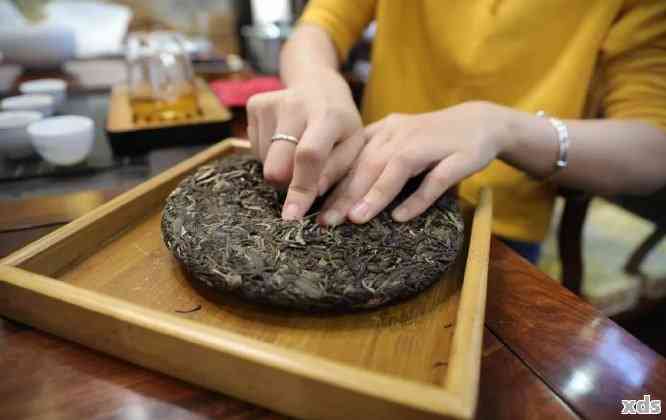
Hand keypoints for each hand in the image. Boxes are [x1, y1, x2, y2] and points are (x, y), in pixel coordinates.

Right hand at [246, 69, 363, 219]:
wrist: (318, 85)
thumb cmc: (340, 125)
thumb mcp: (352, 146)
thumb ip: (337, 171)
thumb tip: (314, 193)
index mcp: (328, 116)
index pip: (308, 156)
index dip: (300, 188)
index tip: (292, 215)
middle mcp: (296, 105)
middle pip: (277, 164)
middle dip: (286, 183)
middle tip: (302, 176)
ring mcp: (272, 102)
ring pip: (264, 161)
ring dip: (280, 166)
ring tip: (296, 148)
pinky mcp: (254, 104)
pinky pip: (254, 149)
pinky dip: (269, 154)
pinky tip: (284, 139)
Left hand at [318, 101, 512, 225]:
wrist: (482, 122)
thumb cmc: (430, 139)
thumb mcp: (396, 142)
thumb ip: (370, 159)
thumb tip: (332, 190)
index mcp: (384, 131)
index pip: (351, 153)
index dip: (328, 174)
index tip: (307, 196)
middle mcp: (402, 134)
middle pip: (368, 163)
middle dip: (344, 193)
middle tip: (324, 220)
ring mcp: (430, 144)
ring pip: (396, 168)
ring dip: (374, 194)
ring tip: (355, 219)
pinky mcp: (457, 157)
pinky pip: (435, 179)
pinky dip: (418, 198)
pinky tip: (401, 217)